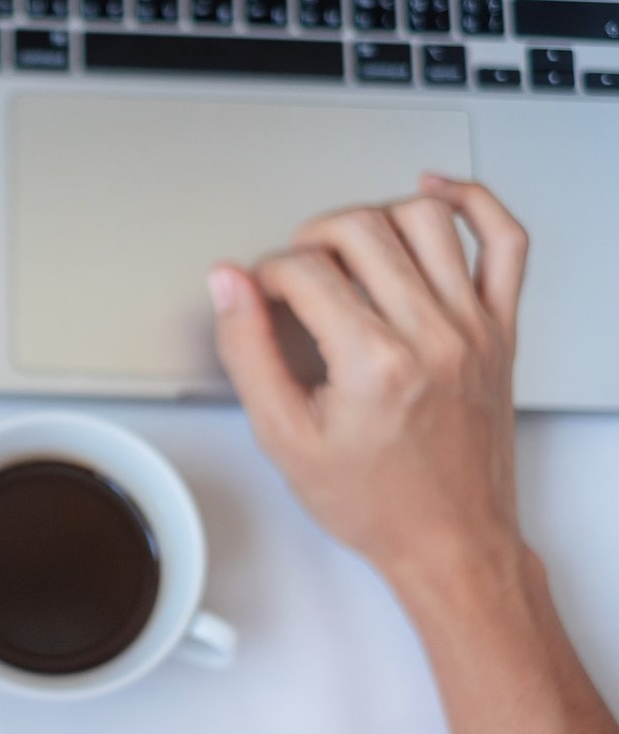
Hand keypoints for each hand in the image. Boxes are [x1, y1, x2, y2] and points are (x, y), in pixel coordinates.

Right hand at [208, 176, 529, 586]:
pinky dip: (473, 202)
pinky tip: (435, 194)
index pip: (306, 271)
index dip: (265, 273)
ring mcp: (474, 326)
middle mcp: (432, 335)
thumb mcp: (283, 438)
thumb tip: (228, 284)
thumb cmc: (375, 502)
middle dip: (310, 238)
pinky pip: (505, 241)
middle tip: (294, 272)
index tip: (259, 295)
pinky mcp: (501, 328)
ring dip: (374, 215)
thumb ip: (247, 351)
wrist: (450, 539)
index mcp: (374, 364)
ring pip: (425, 220)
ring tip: (346, 244)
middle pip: (362, 229)